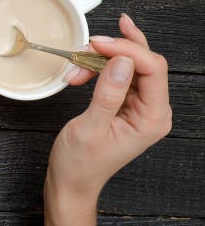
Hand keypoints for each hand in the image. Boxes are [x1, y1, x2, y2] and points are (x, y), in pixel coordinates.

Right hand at [46, 13, 172, 205]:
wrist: (71, 181)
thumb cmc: (80, 163)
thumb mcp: (90, 128)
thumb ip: (108, 94)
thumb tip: (122, 61)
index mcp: (152, 119)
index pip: (153, 69)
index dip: (127, 50)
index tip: (98, 44)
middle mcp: (152, 111)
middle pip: (145, 63)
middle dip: (114, 50)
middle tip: (87, 45)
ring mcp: (140, 107)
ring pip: (131, 65)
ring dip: (102, 58)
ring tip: (78, 62)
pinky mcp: (126, 104)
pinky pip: (120, 75)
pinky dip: (100, 67)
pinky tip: (84, 68)